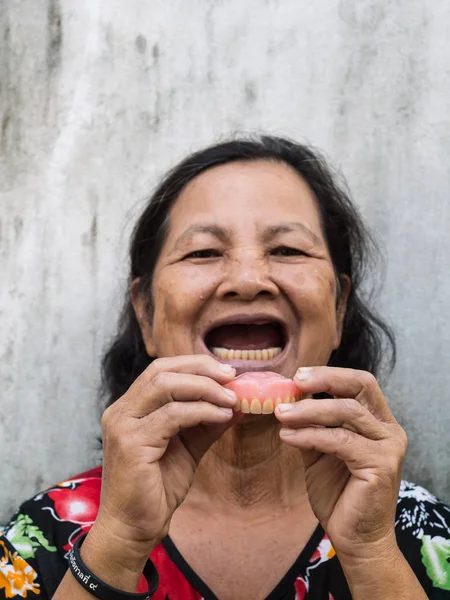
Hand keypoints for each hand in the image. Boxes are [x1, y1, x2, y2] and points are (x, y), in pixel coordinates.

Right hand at [95, 355, 236, 558]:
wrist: (134, 528)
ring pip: (165, 385)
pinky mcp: (130, 442)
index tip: (228, 372)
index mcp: (131, 407)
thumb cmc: (157, 488)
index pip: (161, 369)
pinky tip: (221, 417)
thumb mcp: (188, 446)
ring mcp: (122, 424)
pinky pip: (172, 415)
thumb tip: (236, 402)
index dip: (195, 365)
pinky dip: (201, 411)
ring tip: (231, 399)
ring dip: (204, 388)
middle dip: (201, 369)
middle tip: (232, 378)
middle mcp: (121, 410)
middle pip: (162, 370)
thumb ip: (206, 422)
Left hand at [274, 366, 406, 559]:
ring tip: (280, 414)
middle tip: (294, 381)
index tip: (299, 376)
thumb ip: (310, 425)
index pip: (360, 383)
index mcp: (378, 422)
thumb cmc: (338, 494)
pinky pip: (340, 441)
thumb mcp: (319, 451)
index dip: (330, 374)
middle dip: (325, 379)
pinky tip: (287, 437)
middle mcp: (389, 430)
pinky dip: (310, 436)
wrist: (354, 539)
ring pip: (346, 413)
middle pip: (361, 387)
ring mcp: (389, 447)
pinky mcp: (381, 465)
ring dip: (308, 411)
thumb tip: (286, 398)